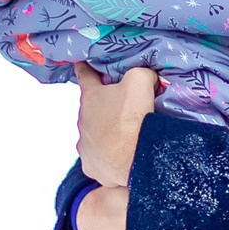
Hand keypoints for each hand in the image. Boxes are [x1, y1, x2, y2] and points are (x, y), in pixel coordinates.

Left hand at [76, 63, 155, 186]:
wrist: (134, 159)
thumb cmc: (134, 118)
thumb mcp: (140, 81)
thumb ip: (140, 72)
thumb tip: (147, 76)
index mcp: (91, 97)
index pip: (84, 75)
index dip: (85, 68)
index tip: (81, 64)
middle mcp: (82, 120)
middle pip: (92, 108)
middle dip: (104, 106)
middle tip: (124, 108)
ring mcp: (84, 145)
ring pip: (94, 134)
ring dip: (105, 132)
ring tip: (124, 135)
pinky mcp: (90, 165)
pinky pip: (97, 156)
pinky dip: (107, 154)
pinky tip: (120, 154)